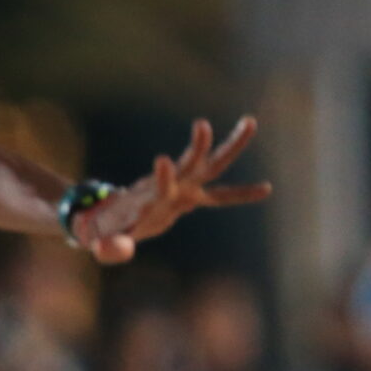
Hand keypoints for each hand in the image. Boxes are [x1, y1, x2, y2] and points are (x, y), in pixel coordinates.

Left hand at [70, 117, 269, 264]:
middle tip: (203, 123)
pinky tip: (267, 188)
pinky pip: (221, 195)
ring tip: (250, 121)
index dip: (163, 178)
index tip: (162, 160)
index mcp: (150, 201)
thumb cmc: (109, 231)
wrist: (112, 220)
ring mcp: (182, 189)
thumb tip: (103, 249)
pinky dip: (241, 193)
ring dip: (230, 146)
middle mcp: (170, 189)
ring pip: (210, 166)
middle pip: (190, 165)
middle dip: (199, 146)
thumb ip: (109, 247)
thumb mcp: (104, 243)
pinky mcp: (189, 196)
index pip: (160, 188)